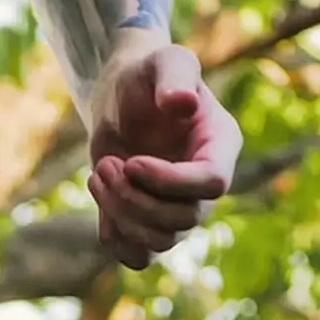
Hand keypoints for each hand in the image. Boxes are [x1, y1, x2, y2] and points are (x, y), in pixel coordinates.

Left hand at [85, 41, 241, 270]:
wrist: (121, 100)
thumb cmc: (148, 75)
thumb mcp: (163, 62)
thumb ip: (176, 76)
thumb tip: (183, 104)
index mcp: (220, 145)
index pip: (212, 183)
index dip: (170, 181)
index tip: (132, 162)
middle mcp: (205, 186)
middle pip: (183, 220)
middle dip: (136, 200)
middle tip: (105, 164)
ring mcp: (179, 210)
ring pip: (160, 243)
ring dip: (120, 214)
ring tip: (98, 171)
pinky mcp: (149, 226)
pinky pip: (138, 257)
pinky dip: (114, 238)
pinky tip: (99, 194)